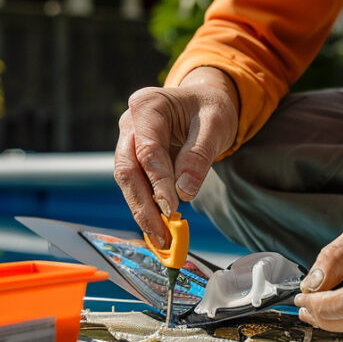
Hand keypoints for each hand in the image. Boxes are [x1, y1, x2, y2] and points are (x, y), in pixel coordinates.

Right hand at [115, 67, 238, 247]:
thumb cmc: (211, 109)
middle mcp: (130, 123)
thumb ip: (199, 155)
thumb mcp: (215, 125)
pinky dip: (146, 206)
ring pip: (127, 180)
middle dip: (142, 204)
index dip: (157, 181)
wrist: (206, 104)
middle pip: (127, 168)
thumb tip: (184, 191)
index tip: (171, 208)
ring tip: (160, 237)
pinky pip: (135, 184)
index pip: (147, 149)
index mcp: (148, 105)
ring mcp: (128, 140)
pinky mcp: (133, 158)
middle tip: (160, 234)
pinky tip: (158, 226)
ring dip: (142, 210)